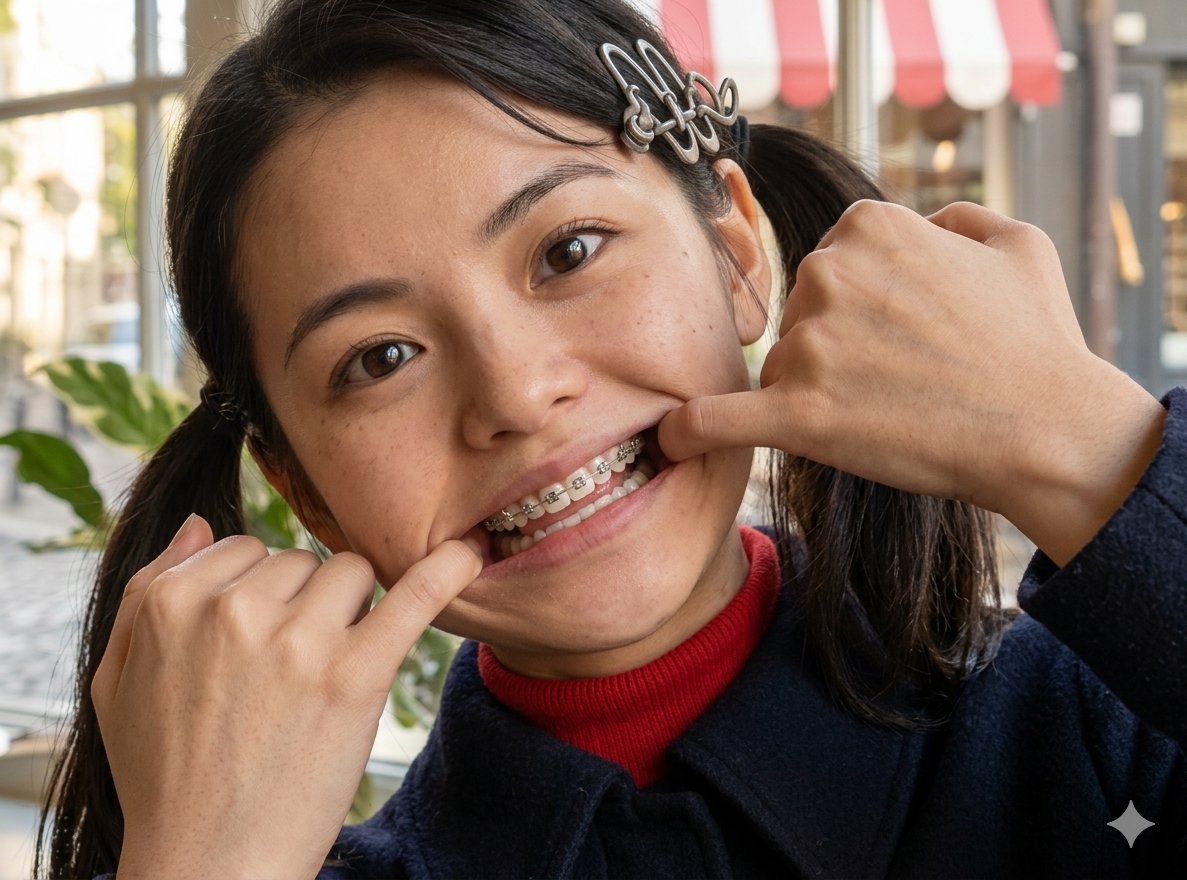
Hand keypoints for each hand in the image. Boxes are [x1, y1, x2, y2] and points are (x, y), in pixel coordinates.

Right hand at [93, 515, 479, 879]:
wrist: (210, 863)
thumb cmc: (165, 775)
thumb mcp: (117, 681)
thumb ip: (147, 590)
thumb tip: (201, 523)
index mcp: (173, 602)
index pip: (245, 548)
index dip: (259, 595)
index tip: (258, 642)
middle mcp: (236, 610)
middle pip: (301, 561)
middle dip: (304, 604)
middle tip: (291, 672)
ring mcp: (300, 640)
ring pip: (351, 573)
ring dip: (351, 610)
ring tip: (329, 671)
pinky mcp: (356, 675)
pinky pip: (413, 595)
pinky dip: (446, 569)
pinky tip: (470, 554)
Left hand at [660, 200, 1164, 563]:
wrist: (1044, 428)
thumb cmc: (1036, 340)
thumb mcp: (1015, 243)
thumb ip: (954, 218)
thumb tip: (921, 225)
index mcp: (868, 225)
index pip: (833, 258)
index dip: (866, 300)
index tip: (899, 330)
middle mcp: (828, 274)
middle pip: (802, 309)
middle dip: (838, 341)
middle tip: (900, 376)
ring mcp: (810, 345)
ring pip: (783, 364)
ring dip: (817, 388)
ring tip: (887, 409)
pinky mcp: (798, 414)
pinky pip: (719, 417)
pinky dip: (691, 431)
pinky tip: (668, 441)